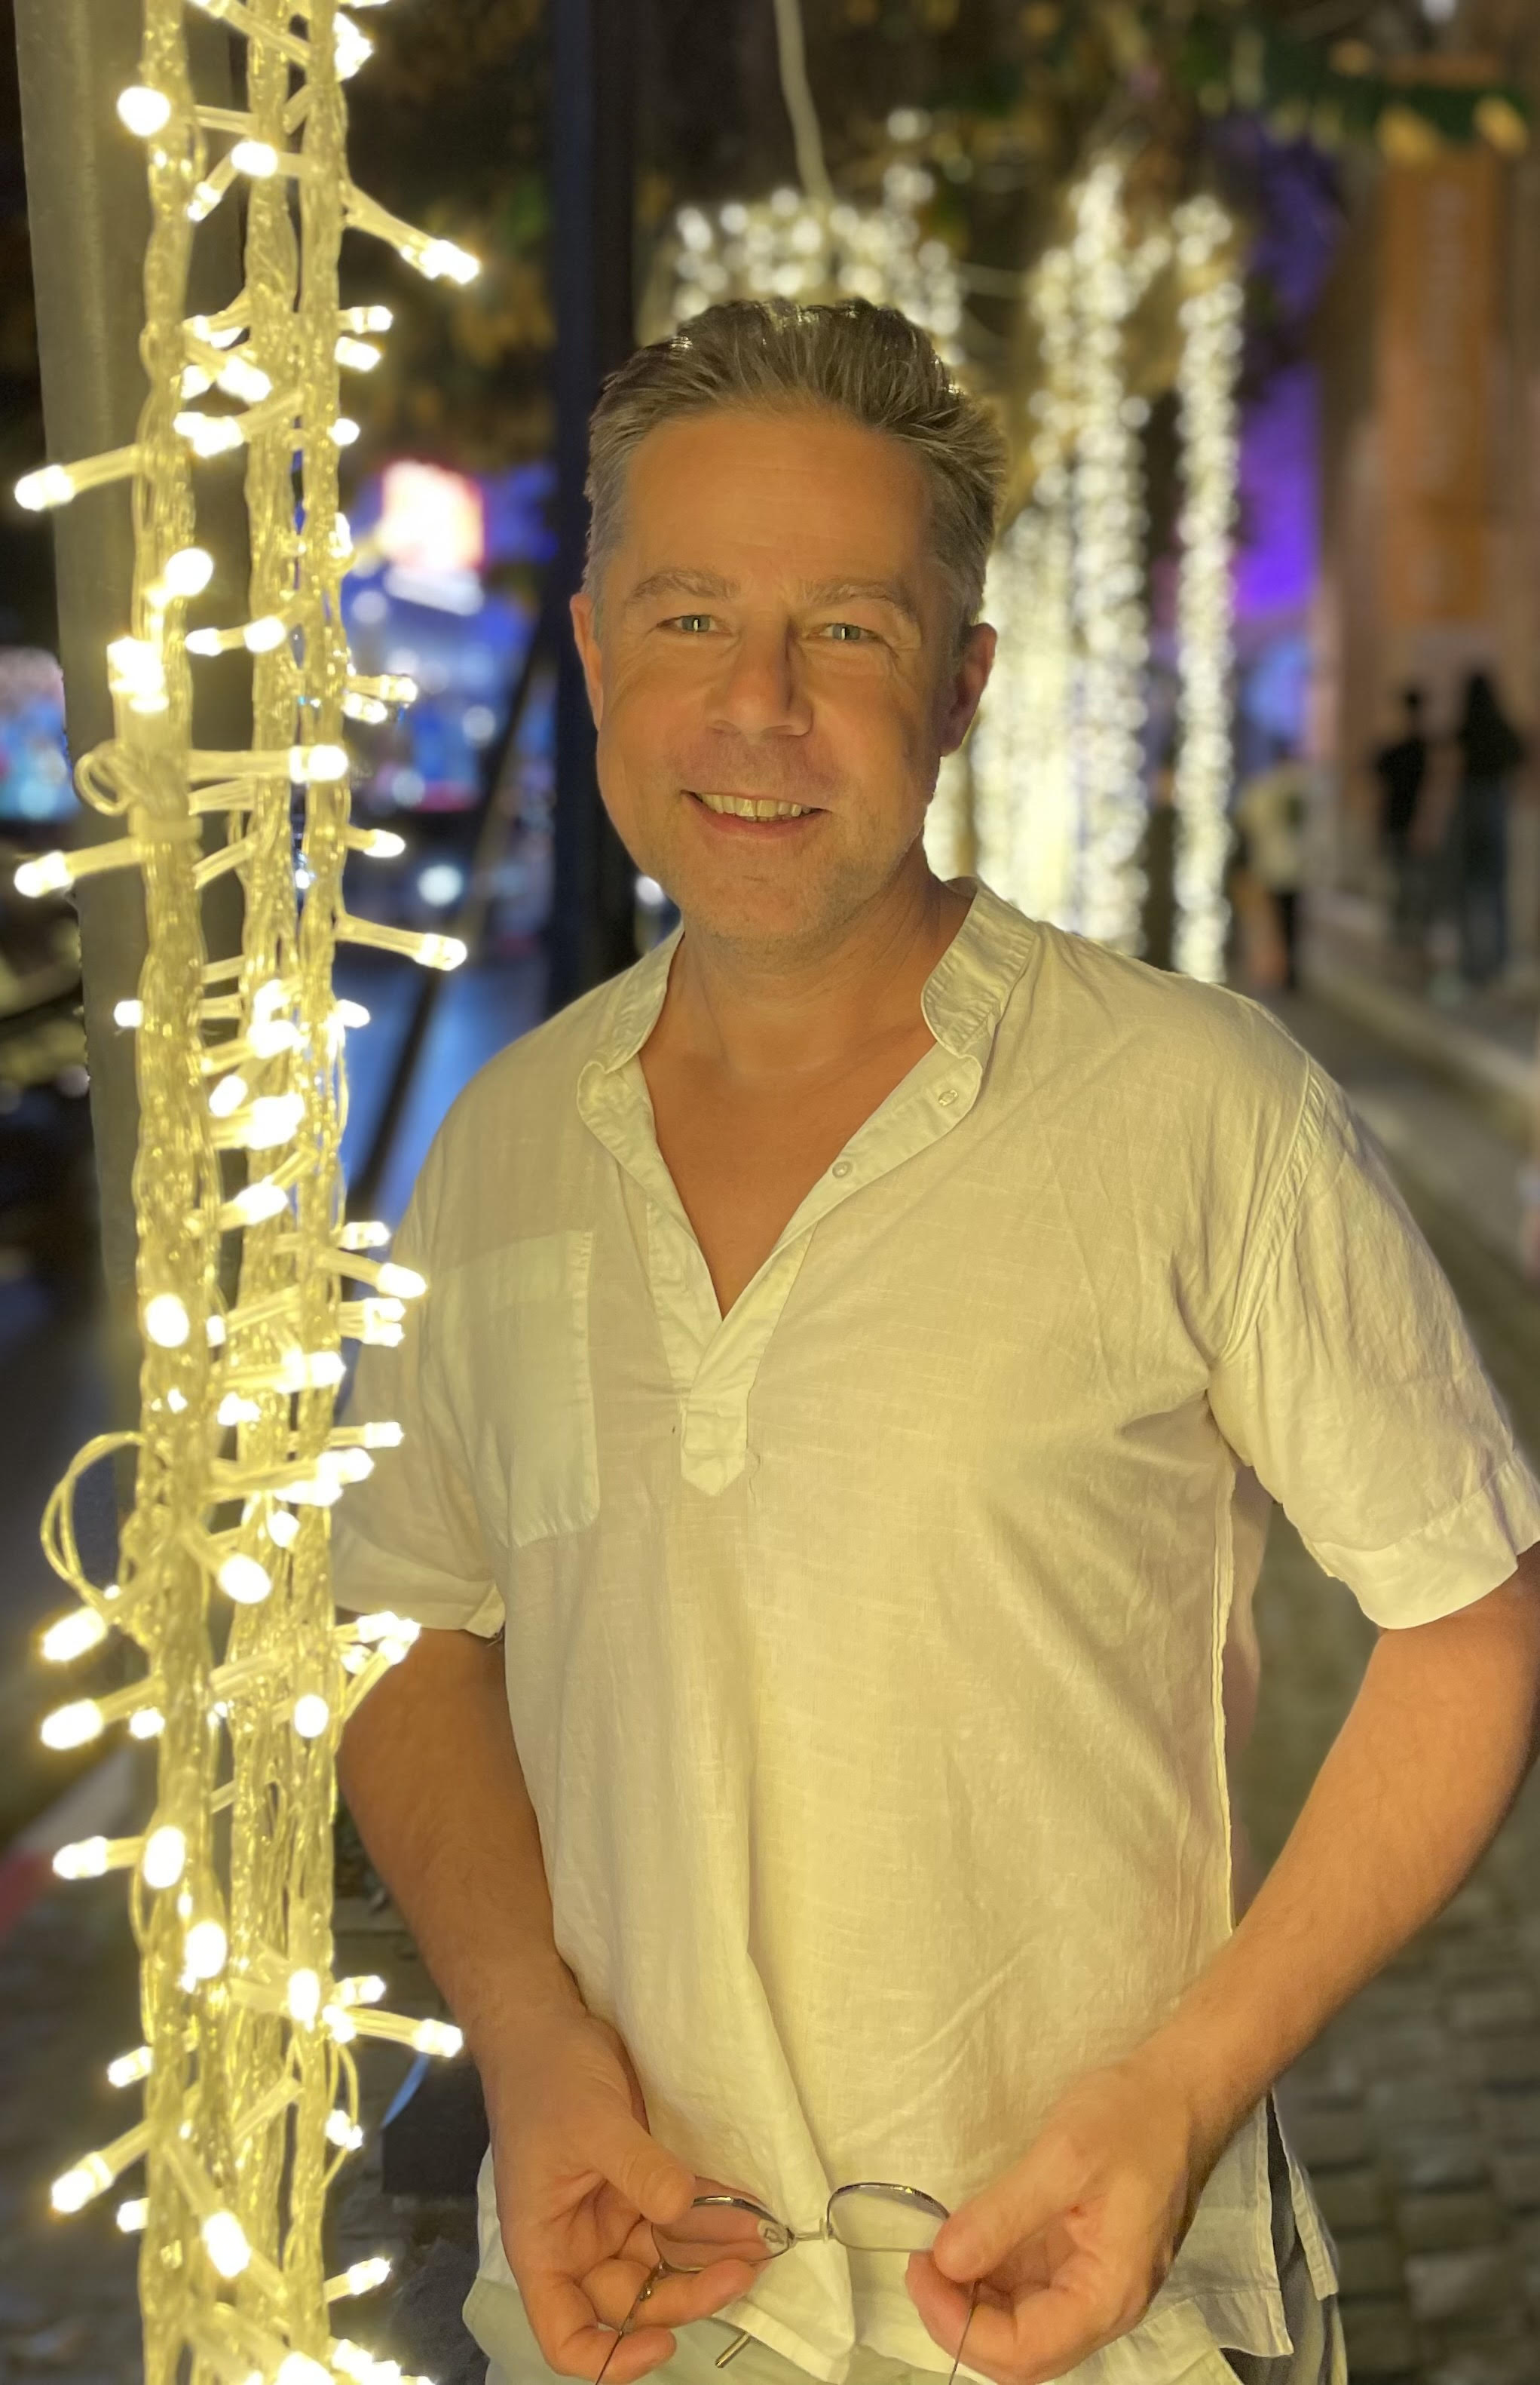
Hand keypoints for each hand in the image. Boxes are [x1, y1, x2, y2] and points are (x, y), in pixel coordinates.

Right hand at [484, 2006, 759, 2381]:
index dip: (611, 2359)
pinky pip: (682, 2216)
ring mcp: (614, 2216)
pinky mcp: (643, 2185)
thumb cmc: (548, 2081)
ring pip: (667, 2260)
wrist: (549, 2026)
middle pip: (634, 2300)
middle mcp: (581, 2244)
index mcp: (546, 2248)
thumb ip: (639, 2171)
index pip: (567, 2335)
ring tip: (764, 2238)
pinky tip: (752, 2211)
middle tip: (744, 2267)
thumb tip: (683, 2210)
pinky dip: (715, 2217)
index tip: (665, 2338)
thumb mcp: (590, 2125)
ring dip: (713, 2254)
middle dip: (689, 2293)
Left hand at [903, 2056, 1207, 2384]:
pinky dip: (987, 2279)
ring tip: (931, 2254)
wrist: (1179, 2092)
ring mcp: (1090, 2283)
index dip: (961, 2326)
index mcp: (1108, 2294)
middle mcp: (1101, 2305)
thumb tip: (944, 2262)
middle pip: (1022, 2352)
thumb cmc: (1132, 2120)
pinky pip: (1027, 2291)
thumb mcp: (1063, 2158)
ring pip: (1020, 2325)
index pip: (1026, 2351)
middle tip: (919, 2264)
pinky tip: (961, 2245)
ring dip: (970, 2303)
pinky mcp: (1079, 2258)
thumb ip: (1003, 2215)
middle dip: (960, 2320)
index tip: (921, 2269)